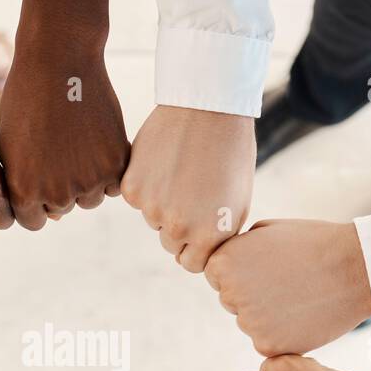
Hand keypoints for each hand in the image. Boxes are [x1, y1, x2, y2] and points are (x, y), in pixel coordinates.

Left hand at [0, 37, 128, 228]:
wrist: (58, 62)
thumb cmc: (26, 102)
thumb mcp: (11, 148)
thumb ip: (25, 186)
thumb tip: (55, 217)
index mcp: (25, 192)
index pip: (33, 220)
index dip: (35, 200)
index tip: (38, 174)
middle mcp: (58, 194)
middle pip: (62, 208)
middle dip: (60, 187)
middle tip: (58, 149)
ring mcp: (89, 181)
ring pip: (90, 198)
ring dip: (86, 180)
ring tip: (76, 143)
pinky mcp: (116, 163)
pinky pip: (114, 184)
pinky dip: (108, 168)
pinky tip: (94, 141)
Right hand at [122, 106, 253, 272]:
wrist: (208, 107)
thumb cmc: (231, 152)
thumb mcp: (238, 201)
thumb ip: (218, 235)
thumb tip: (198, 256)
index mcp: (210, 235)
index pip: (191, 264)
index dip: (195, 247)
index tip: (199, 227)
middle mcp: (180, 228)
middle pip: (170, 244)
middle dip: (179, 226)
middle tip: (192, 192)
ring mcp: (153, 209)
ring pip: (153, 219)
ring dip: (163, 203)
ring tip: (181, 171)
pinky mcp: (132, 188)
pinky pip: (136, 198)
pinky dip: (146, 184)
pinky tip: (164, 162)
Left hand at [205, 220, 370, 355]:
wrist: (356, 267)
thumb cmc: (314, 244)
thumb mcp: (266, 231)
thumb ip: (237, 248)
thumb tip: (222, 264)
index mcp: (223, 264)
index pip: (218, 276)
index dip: (245, 271)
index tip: (271, 267)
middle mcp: (229, 294)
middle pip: (232, 301)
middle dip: (254, 294)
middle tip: (289, 283)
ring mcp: (248, 323)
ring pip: (251, 322)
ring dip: (269, 315)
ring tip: (300, 296)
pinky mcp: (268, 346)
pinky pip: (268, 342)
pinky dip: (284, 334)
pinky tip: (305, 315)